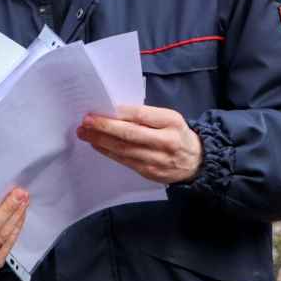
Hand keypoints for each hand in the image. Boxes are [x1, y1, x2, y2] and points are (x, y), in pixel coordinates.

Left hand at [76, 105, 203, 183]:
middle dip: (104, 126)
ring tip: (84, 132)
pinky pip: (124, 161)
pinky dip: (108, 152)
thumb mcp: (168, 119)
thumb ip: (146, 116)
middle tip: (86, 120)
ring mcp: (157, 159)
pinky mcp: (149, 172)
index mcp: (171, 122)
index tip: (100, 109)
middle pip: (129, 133)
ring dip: (100, 140)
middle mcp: (165, 141)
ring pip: (123, 149)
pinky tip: (96, 144)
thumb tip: (113, 112)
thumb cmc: (176, 134)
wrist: (195, 161)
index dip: (118, 112)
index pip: (141, 114)